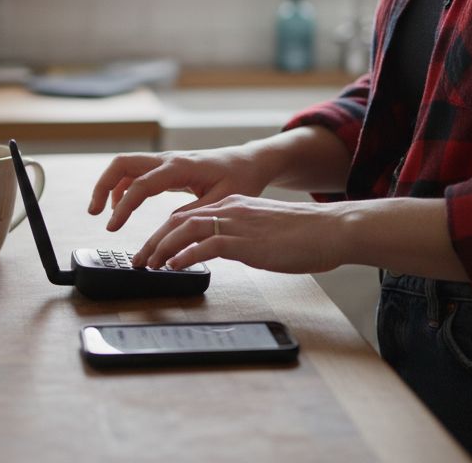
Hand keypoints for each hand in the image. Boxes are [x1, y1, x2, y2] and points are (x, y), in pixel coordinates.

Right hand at [87, 146, 274, 231]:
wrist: (249, 162)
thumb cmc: (240, 179)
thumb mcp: (221, 201)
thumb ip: (193, 215)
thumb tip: (167, 229)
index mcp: (180, 167)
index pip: (140, 185)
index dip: (122, 207)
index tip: (112, 227)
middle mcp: (168, 160)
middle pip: (122, 164)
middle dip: (102, 186)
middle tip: (94, 212)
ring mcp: (166, 161)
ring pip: (126, 166)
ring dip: (110, 187)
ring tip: (106, 215)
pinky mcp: (167, 168)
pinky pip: (137, 173)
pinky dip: (124, 188)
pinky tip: (124, 207)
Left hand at [133, 196, 348, 274]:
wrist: (332, 229)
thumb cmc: (306, 234)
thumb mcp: (265, 230)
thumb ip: (243, 236)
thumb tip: (229, 250)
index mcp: (234, 204)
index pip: (189, 215)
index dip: (166, 233)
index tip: (153, 249)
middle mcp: (231, 209)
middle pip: (179, 221)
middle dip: (154, 241)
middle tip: (139, 259)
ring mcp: (237, 224)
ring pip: (185, 230)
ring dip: (162, 248)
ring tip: (148, 265)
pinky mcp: (245, 241)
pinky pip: (206, 246)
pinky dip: (184, 256)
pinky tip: (173, 267)